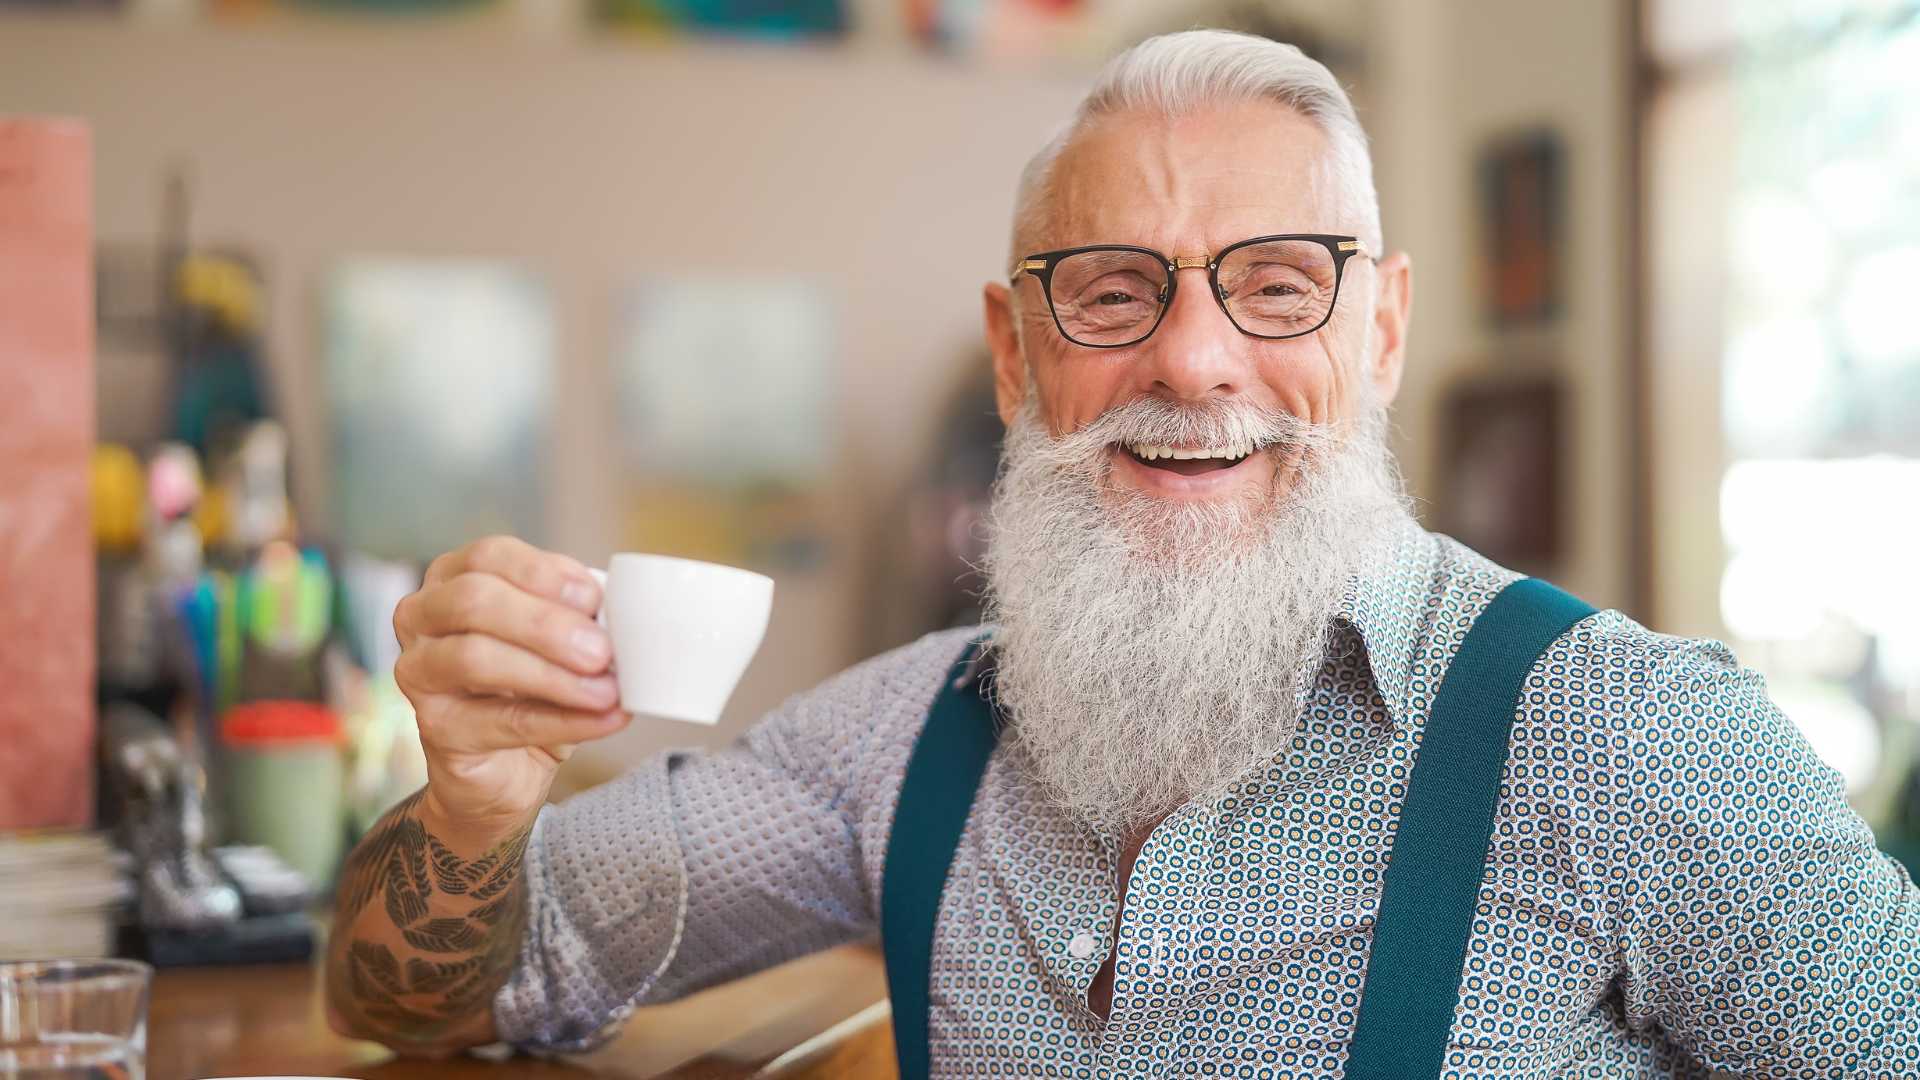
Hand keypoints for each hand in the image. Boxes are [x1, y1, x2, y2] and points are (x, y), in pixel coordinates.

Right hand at [393, 536, 627, 834]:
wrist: (505, 765)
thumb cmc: (530, 686)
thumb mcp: (558, 639)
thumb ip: (577, 618)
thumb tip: (620, 615)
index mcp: (453, 578)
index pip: (489, 556)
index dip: (543, 573)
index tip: (593, 597)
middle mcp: (422, 617)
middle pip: (475, 601)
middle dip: (546, 624)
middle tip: (601, 651)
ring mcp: (419, 672)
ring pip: (476, 658)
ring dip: (552, 674)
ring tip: (606, 690)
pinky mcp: (435, 727)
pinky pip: (502, 720)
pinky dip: (562, 720)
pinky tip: (603, 719)